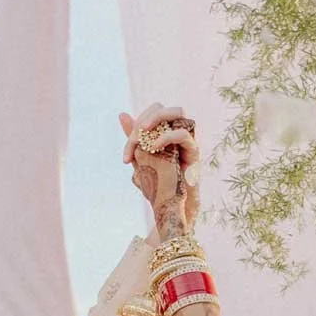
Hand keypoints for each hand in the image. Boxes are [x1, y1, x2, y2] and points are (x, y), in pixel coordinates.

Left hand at [119, 103, 199, 238]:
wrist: (173, 207)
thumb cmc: (159, 185)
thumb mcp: (142, 160)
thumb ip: (134, 139)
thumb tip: (122, 114)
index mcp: (163, 132)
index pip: (149, 113)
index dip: (134, 127)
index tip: (126, 157)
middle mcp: (175, 131)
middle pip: (162, 108)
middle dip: (146, 118)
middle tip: (136, 134)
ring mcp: (186, 139)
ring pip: (177, 112)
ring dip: (157, 120)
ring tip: (144, 133)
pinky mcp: (193, 150)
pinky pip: (182, 134)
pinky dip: (166, 137)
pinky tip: (154, 148)